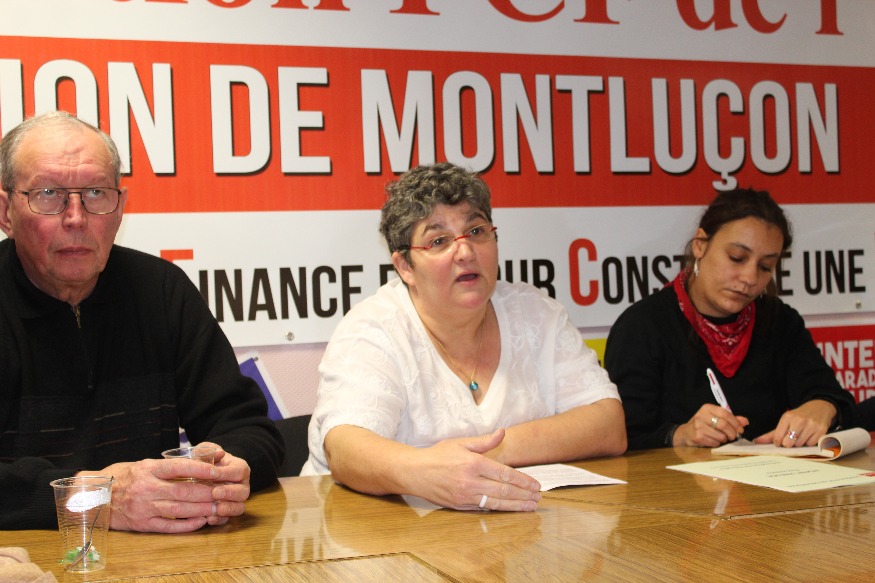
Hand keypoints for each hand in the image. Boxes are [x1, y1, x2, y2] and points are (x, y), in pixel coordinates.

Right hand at [78, 443, 250, 532]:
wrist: (95, 497)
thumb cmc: (124, 477)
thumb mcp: (143, 465)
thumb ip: (168, 466)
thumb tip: (200, 462)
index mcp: (148, 470)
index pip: (179, 467)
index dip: (200, 469)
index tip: (217, 470)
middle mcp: (146, 488)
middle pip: (183, 491)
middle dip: (207, 493)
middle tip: (224, 493)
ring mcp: (144, 508)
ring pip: (179, 510)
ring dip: (201, 509)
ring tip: (218, 507)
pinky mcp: (142, 524)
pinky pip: (169, 526)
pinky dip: (187, 524)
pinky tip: (201, 520)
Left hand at [202, 442, 250, 525]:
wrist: (204, 474)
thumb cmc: (207, 461)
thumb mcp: (206, 451)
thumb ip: (209, 450)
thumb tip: (219, 453)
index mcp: (240, 469)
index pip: (239, 471)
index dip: (227, 473)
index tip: (213, 473)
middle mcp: (241, 486)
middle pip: (243, 492)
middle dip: (230, 493)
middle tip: (215, 493)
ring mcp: (236, 501)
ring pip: (239, 507)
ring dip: (229, 509)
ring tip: (216, 509)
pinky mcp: (227, 513)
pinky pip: (227, 519)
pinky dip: (219, 520)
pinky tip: (209, 519)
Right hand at [407, 429, 541, 511]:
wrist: (414, 472)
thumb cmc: (438, 455)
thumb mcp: (461, 443)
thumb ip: (485, 441)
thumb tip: (503, 432)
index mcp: (473, 463)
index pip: (505, 474)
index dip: (523, 481)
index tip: (535, 485)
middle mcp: (471, 481)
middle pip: (504, 491)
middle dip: (524, 495)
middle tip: (538, 498)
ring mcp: (465, 496)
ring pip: (496, 503)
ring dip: (516, 506)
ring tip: (530, 507)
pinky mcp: (460, 506)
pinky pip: (484, 508)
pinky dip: (499, 509)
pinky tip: (510, 509)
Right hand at [673, 404, 748, 446]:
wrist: (686, 433)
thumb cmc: (703, 425)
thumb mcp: (715, 418)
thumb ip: (730, 419)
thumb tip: (745, 421)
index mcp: (707, 408)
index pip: (725, 413)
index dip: (736, 422)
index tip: (740, 429)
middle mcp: (701, 415)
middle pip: (724, 425)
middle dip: (732, 433)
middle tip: (734, 436)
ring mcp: (698, 426)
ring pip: (720, 435)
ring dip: (724, 439)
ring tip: (722, 438)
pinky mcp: (697, 437)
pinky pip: (714, 443)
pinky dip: (717, 444)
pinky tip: (713, 441)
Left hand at [753, 399, 836, 446]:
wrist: (819, 408)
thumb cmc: (799, 417)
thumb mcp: (785, 421)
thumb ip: (772, 434)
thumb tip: (757, 442)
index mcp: (787, 417)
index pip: (778, 438)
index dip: (778, 442)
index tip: (781, 441)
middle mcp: (799, 421)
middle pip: (788, 443)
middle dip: (789, 444)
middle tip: (792, 438)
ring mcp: (811, 426)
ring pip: (799, 445)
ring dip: (799, 443)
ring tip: (801, 434)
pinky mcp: (821, 431)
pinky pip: (811, 445)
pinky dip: (809, 443)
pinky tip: (809, 435)